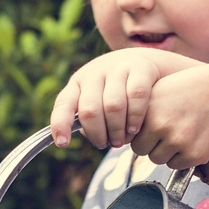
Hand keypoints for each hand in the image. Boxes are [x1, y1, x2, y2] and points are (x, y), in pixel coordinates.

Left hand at [50, 49, 197, 149]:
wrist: (147, 63)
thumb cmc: (118, 91)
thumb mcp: (98, 99)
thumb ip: (89, 118)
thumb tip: (83, 136)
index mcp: (79, 82)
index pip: (64, 103)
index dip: (61, 124)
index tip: (63, 143)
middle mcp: (95, 73)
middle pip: (90, 109)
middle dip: (97, 133)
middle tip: (106, 145)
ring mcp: (117, 68)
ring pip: (113, 105)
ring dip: (116, 129)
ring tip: (121, 141)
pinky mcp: (140, 68)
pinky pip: (136, 96)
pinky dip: (135, 117)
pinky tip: (135, 129)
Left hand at [124, 64, 208, 170]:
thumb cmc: (186, 90)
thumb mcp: (156, 92)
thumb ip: (136, 112)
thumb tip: (119, 136)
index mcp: (147, 112)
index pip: (130, 139)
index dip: (141, 133)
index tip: (153, 124)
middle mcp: (161, 127)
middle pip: (143, 152)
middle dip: (152, 144)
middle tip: (168, 129)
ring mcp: (179, 142)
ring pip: (159, 160)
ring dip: (166, 151)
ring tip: (180, 131)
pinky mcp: (195, 154)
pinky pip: (177, 165)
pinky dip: (182, 156)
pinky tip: (192, 138)